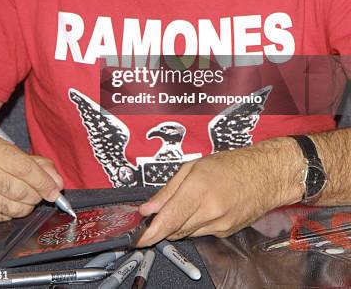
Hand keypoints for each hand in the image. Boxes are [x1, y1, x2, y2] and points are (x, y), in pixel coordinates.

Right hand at [0, 135, 63, 222]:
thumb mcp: (6, 150)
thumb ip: (34, 162)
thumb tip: (56, 181)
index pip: (24, 168)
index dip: (43, 181)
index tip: (56, 190)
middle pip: (20, 190)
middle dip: (37, 195)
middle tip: (41, 194)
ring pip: (12, 207)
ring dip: (26, 206)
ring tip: (26, 199)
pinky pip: (1, 218)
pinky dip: (11, 213)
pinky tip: (7, 203)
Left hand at [137, 138, 302, 245]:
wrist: (265, 175)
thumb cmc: (231, 165)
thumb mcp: (193, 167)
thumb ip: (168, 190)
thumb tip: (148, 208)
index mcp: (199, 189)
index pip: (169, 219)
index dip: (151, 233)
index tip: (138, 239)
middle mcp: (210, 210)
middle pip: (175, 230)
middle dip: (162, 226)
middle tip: (155, 217)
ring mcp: (220, 224)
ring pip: (187, 233)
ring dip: (178, 224)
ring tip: (185, 205)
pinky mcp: (226, 232)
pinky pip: (201, 233)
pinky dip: (195, 224)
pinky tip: (201, 209)